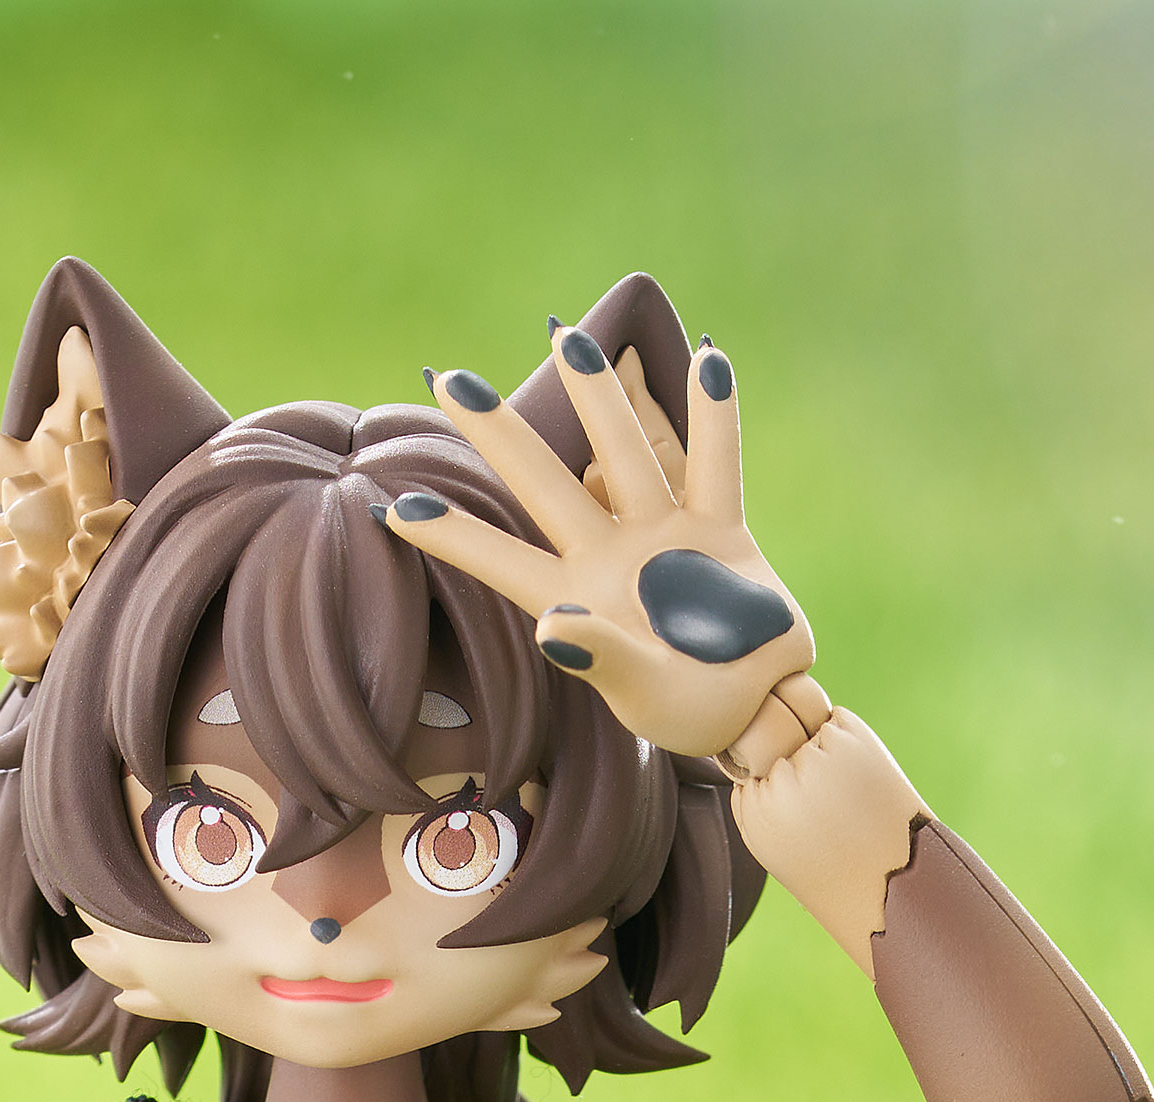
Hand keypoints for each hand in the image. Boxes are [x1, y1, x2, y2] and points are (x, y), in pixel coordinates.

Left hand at [383, 328, 828, 775]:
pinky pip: (716, 462)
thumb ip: (602, 660)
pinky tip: (706, 354)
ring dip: (601, 397)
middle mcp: (610, 556)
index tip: (394, 507)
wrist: (759, 712)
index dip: (452, 537)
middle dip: (500, 433)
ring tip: (569, 336)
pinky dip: (715, 413)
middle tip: (449, 378)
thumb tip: (554, 631)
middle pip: (545, 484)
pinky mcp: (720, 530)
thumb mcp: (644, 695)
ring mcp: (663, 536)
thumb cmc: (690, 714)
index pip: (501, 561)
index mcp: (576, 601)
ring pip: (626, 453)